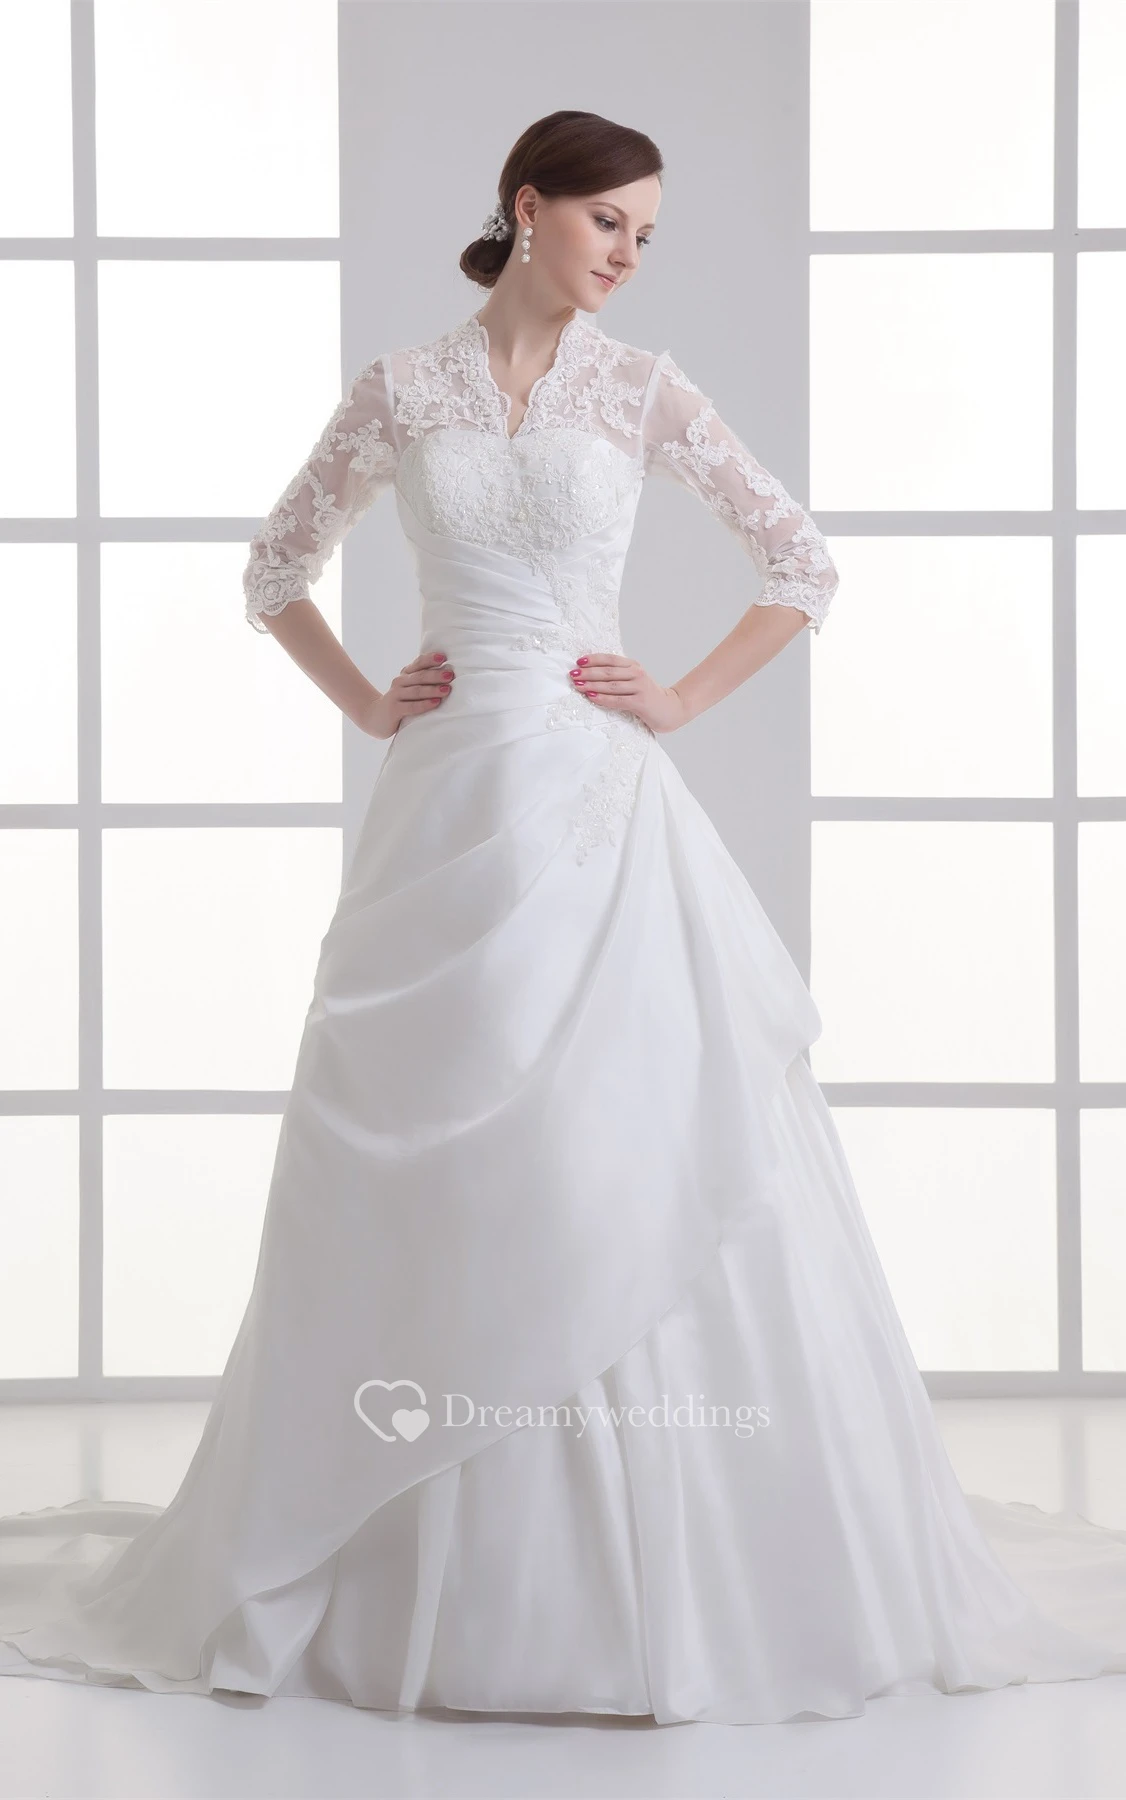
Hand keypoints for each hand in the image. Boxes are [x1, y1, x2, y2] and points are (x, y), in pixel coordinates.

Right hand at [358, 651, 455, 738]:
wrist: (375, 717)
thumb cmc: (400, 702)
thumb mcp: (409, 688)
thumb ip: (423, 681)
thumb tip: (449, 674)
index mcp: (405, 674)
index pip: (418, 663)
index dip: (430, 659)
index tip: (443, 657)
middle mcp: (399, 682)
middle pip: (419, 676)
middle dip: (435, 675)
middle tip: (450, 675)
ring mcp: (395, 695)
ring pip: (416, 691)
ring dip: (432, 689)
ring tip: (447, 689)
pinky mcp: (394, 709)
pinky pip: (412, 706)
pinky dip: (424, 704)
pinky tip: (436, 702)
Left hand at [568, 654, 689, 733]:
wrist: (669, 709)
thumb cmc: (646, 695)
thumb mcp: (634, 680)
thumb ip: (618, 675)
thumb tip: (591, 673)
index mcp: (633, 665)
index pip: (610, 659)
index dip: (594, 659)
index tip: (578, 661)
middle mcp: (637, 673)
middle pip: (608, 671)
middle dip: (588, 672)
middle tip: (572, 674)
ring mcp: (639, 687)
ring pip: (611, 685)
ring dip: (592, 685)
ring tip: (577, 685)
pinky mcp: (640, 702)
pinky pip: (617, 700)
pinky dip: (603, 698)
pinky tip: (591, 697)